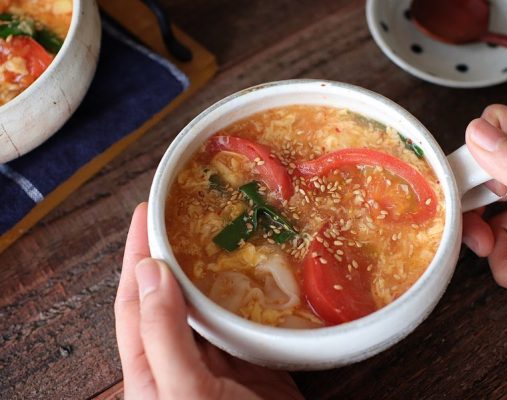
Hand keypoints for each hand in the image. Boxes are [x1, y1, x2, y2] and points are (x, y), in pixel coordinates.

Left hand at [114, 203, 302, 399]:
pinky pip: (253, 320)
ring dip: (222, 270)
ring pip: (216, 304)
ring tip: (232, 231)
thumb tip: (151, 270)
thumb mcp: (182, 389)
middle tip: (193, 212)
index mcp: (151, 366)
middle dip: (180, 252)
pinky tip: (269, 273)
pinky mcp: (257, 365)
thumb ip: (162, 333)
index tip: (147, 212)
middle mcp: (183, 359)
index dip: (138, 252)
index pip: (135, 299)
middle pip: (175, 295)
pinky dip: (260, 295)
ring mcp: (222, 362)